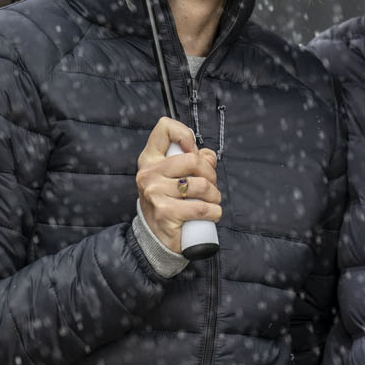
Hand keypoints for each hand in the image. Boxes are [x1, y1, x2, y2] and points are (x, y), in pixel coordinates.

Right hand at [137, 115, 220, 253]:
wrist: (156, 237)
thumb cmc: (169, 201)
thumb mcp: (176, 176)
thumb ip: (194, 160)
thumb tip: (209, 157)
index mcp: (150, 159)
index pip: (165, 127)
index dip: (185, 134)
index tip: (193, 151)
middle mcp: (148, 173)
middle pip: (193, 159)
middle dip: (210, 174)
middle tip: (210, 185)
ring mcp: (155, 193)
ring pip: (202, 185)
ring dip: (215, 195)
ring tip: (211, 201)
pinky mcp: (166, 213)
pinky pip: (202, 208)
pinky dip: (214, 212)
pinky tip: (211, 214)